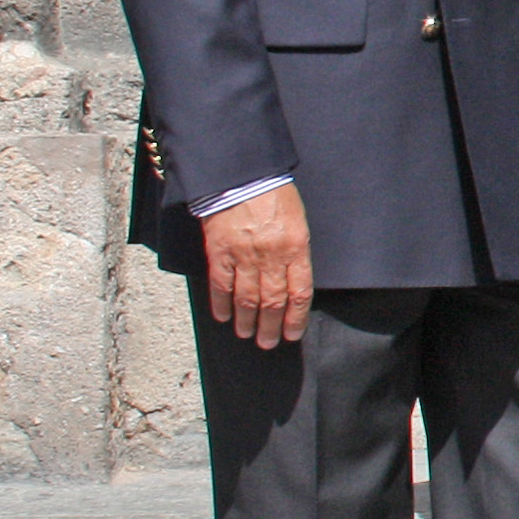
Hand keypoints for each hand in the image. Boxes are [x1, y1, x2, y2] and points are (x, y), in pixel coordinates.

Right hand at [202, 184, 312, 349]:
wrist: (242, 175)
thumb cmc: (275, 195)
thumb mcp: (298, 222)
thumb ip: (296, 252)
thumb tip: (292, 282)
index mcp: (296, 247)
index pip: (299, 293)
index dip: (295, 318)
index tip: (292, 334)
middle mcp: (272, 256)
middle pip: (272, 300)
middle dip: (270, 326)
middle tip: (267, 343)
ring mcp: (244, 255)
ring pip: (246, 298)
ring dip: (247, 320)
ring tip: (247, 334)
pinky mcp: (219, 252)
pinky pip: (221, 285)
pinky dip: (221, 304)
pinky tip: (223, 317)